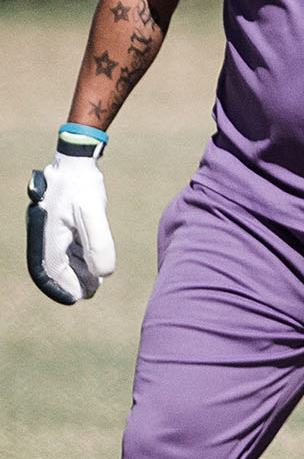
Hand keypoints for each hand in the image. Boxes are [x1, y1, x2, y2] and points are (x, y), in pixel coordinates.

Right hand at [25, 153, 114, 304]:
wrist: (76, 161)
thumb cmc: (83, 185)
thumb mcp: (93, 213)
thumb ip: (98, 243)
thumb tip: (103, 274)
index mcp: (48, 233)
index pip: (53, 268)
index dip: (66, 285)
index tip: (81, 296)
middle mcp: (45, 232)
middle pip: (52, 266)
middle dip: (69, 282)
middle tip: (89, 293)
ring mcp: (52, 227)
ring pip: (60, 257)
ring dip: (76, 271)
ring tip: (95, 283)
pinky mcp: (61, 222)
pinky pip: (65, 246)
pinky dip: (78, 258)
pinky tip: (93, 265)